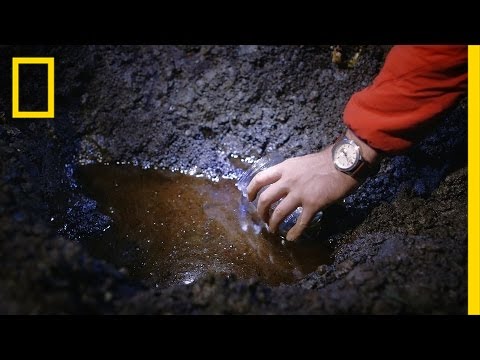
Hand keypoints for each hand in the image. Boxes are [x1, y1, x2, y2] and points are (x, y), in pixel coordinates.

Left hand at [246, 129, 379, 240]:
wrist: (345, 162)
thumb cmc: (326, 161)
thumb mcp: (301, 162)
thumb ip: (290, 172)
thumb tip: (283, 182)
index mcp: (285, 168)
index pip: (260, 179)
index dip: (251, 190)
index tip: (250, 198)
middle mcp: (288, 181)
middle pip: (265, 199)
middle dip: (261, 212)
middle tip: (262, 219)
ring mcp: (300, 193)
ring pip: (279, 213)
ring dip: (273, 224)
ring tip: (273, 230)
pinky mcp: (313, 204)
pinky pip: (300, 223)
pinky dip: (294, 233)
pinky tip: (291, 238)